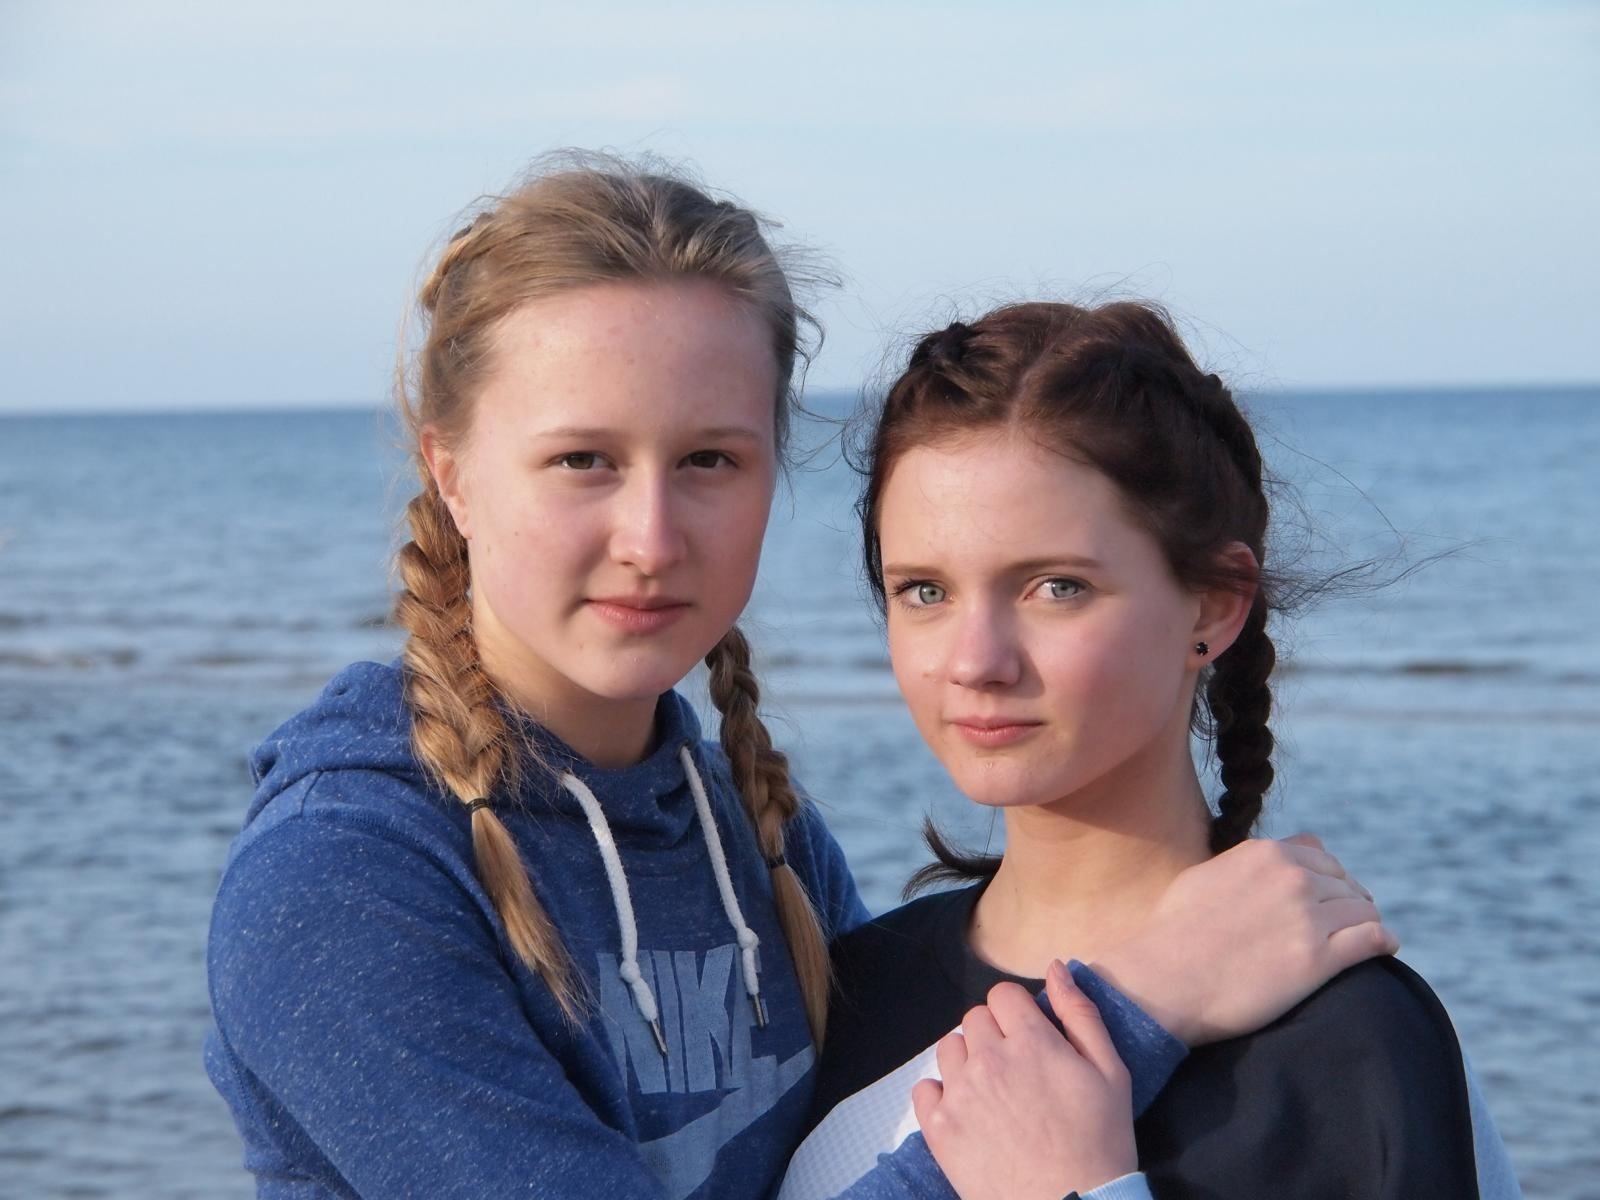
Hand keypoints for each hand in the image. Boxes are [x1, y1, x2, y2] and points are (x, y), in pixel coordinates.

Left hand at [911, 964, 1135, 1199]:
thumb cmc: (1100, 1141)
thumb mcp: (1111, 1073)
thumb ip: (1080, 1014)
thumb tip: (1054, 968)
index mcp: (1030, 1041)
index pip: (1002, 994)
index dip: (1018, 1012)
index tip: (1031, 1037)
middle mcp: (988, 1059)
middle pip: (975, 1018)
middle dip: (995, 1034)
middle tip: (1017, 1070)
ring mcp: (959, 1094)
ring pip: (949, 1048)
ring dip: (968, 1060)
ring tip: (993, 1091)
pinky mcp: (939, 1128)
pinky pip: (924, 1088)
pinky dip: (941, 1095)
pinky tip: (967, 1112)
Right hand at [1089, 833, 1398, 1045]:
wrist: (1162, 980)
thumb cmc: (1172, 934)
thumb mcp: (1204, 878)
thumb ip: (1241, 866)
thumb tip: (1262, 864)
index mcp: (1264, 854)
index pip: (1319, 854)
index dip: (1328, 876)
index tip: (1329, 894)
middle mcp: (1292, 877)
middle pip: (1344, 882)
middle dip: (1350, 899)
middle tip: (1351, 921)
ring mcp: (1308, 916)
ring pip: (1363, 909)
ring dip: (1367, 921)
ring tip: (1368, 936)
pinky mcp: (1317, 959)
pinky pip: (1371, 939)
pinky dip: (1383, 940)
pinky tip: (1385, 948)